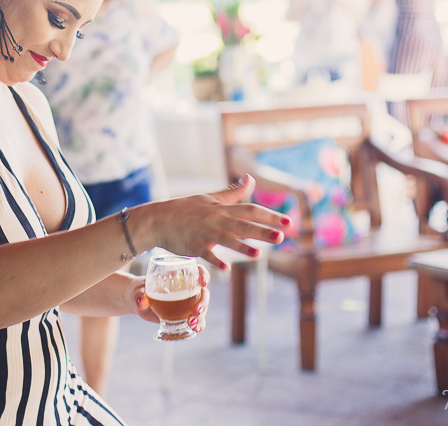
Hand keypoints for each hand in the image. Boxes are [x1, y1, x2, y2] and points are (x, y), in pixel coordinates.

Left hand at [129, 266, 210, 333]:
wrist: (136, 302)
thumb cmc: (138, 290)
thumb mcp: (137, 290)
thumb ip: (139, 295)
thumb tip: (141, 302)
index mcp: (177, 276)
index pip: (196, 271)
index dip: (203, 274)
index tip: (203, 282)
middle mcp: (186, 288)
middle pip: (203, 293)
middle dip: (204, 302)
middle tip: (196, 311)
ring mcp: (187, 302)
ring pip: (202, 308)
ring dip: (202, 316)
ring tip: (192, 324)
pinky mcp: (184, 315)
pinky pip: (196, 320)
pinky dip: (199, 325)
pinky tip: (196, 329)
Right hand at [143, 175, 287, 269]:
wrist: (159, 219)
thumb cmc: (185, 209)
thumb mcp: (210, 198)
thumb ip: (232, 192)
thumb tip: (250, 179)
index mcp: (222, 208)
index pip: (250, 210)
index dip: (270, 216)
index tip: (289, 222)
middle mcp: (216, 219)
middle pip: (243, 224)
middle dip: (263, 231)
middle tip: (282, 237)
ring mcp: (205, 233)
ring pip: (226, 239)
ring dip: (242, 247)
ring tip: (258, 255)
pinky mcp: (193, 245)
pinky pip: (206, 254)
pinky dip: (215, 260)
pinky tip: (226, 268)